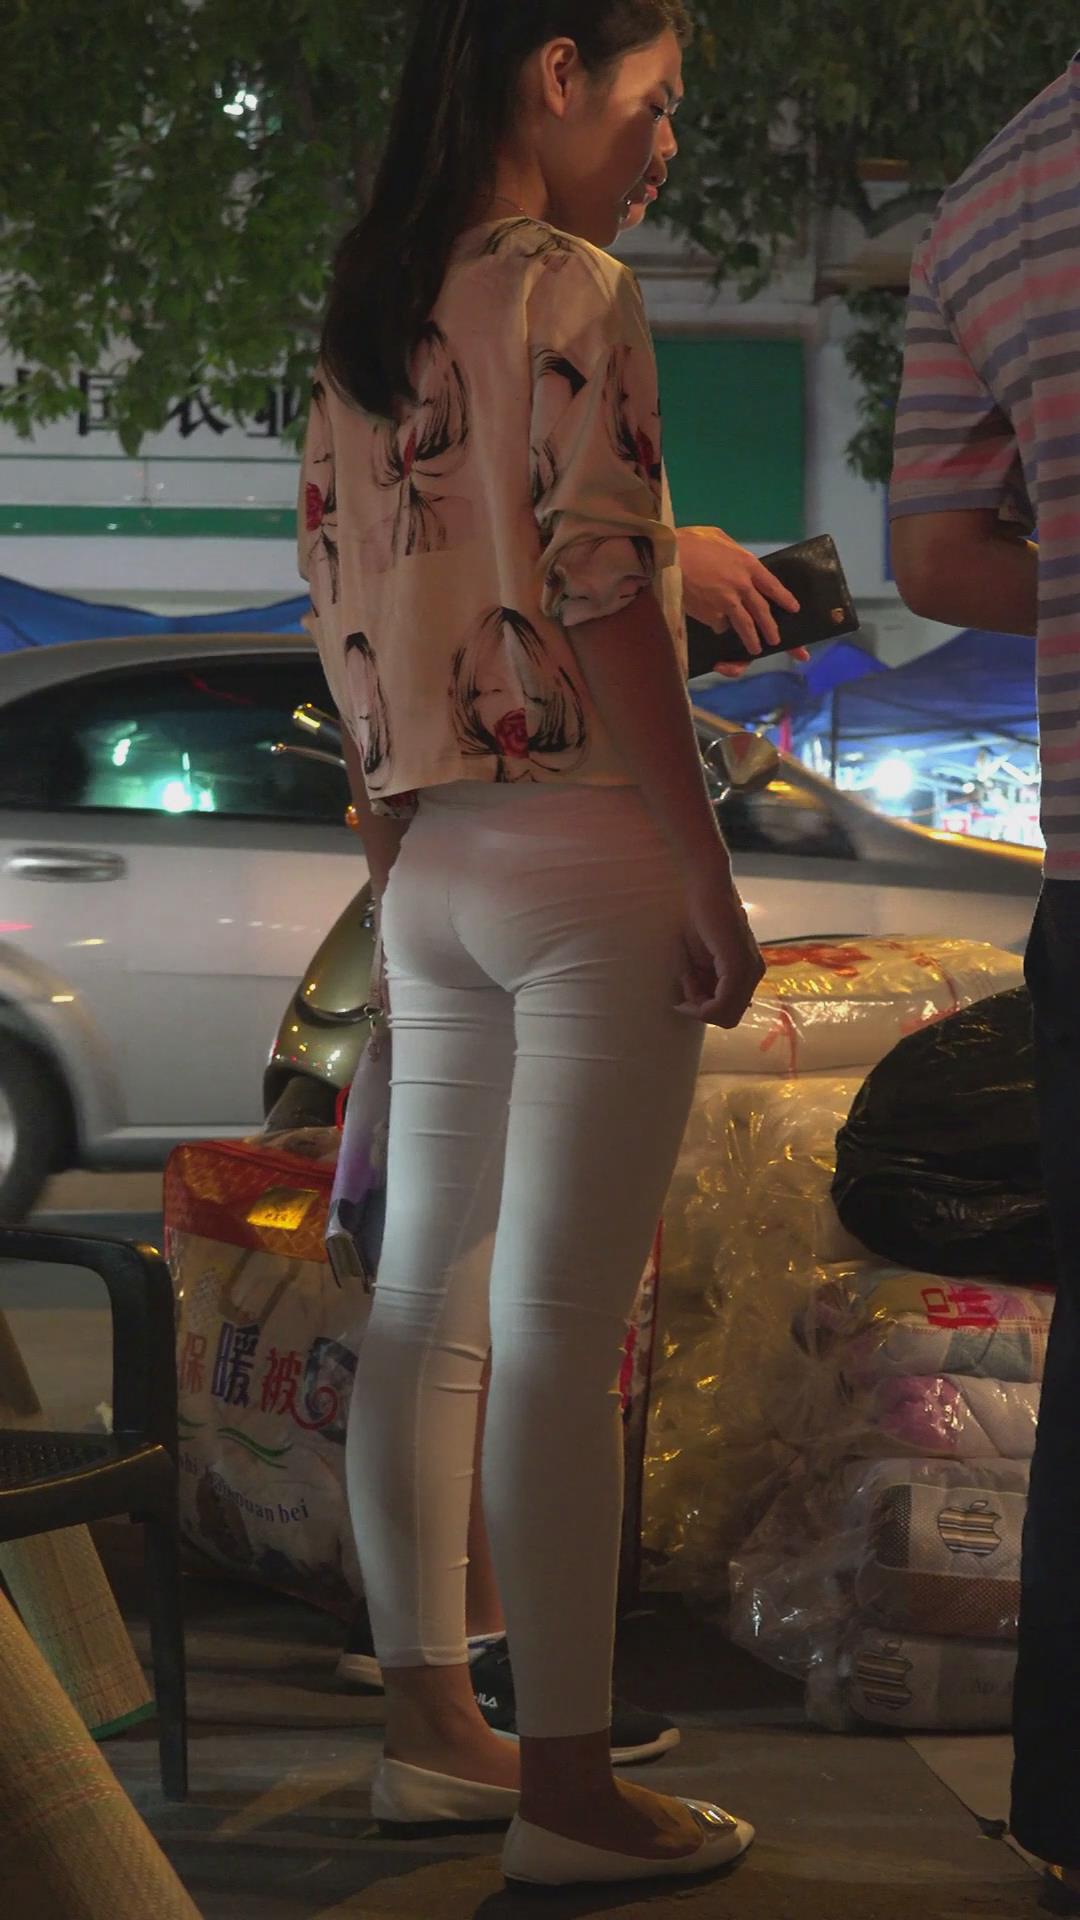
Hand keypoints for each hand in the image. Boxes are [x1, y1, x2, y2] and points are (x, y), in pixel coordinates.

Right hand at [677, 525, 800, 659]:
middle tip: (776, 639)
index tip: (793, 608)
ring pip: (745, 625)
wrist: (667, 556)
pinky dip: (718, 625)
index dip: (785, 598)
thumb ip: (732, 551)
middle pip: (762, 611)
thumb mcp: (718, 537)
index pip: (772, 585)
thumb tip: (735, 559)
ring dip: (752, 639)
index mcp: (747, 564)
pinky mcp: (712, 615)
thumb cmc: (689, 542)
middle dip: (771, 627)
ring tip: (755, 649)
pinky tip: (712, 622)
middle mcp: (742, 585)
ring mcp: (728, 602)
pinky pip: (719, 625)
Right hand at [677, 863, 764, 1027]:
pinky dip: (700, 999)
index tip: (684, 987)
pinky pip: (723, 1003)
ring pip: (725, 1014)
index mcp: (746, 972)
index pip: (729, 1012)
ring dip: (697, 1002)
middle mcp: (754, 973)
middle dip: (700, 1009)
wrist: (702, 885)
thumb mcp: (698, 958)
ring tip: (686, 972)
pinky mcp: (738, 965)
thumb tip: (701, 1007)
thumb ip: (705, 981)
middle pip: (728, 1018)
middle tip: (684, 982)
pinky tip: (688, 977)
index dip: (703, 1009)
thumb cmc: (696, 916)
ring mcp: (749, 970)